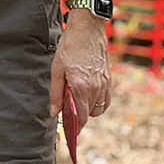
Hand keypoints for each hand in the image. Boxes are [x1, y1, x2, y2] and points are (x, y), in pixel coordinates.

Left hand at [48, 11, 110, 132]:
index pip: (81, 117)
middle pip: (90, 114)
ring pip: (99, 108)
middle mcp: (96, 88)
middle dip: (80, 118)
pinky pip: (106, 99)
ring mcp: (104, 83)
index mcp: (81, 87)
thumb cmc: (70, 47)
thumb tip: (54, 112)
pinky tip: (90, 97)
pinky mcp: (109, 78)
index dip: (76, 127)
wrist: (88, 29)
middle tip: (69, 116)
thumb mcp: (56, 69)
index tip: (70, 134)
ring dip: (89, 110)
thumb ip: (56, 92)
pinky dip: (99, 103)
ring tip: (78, 104)